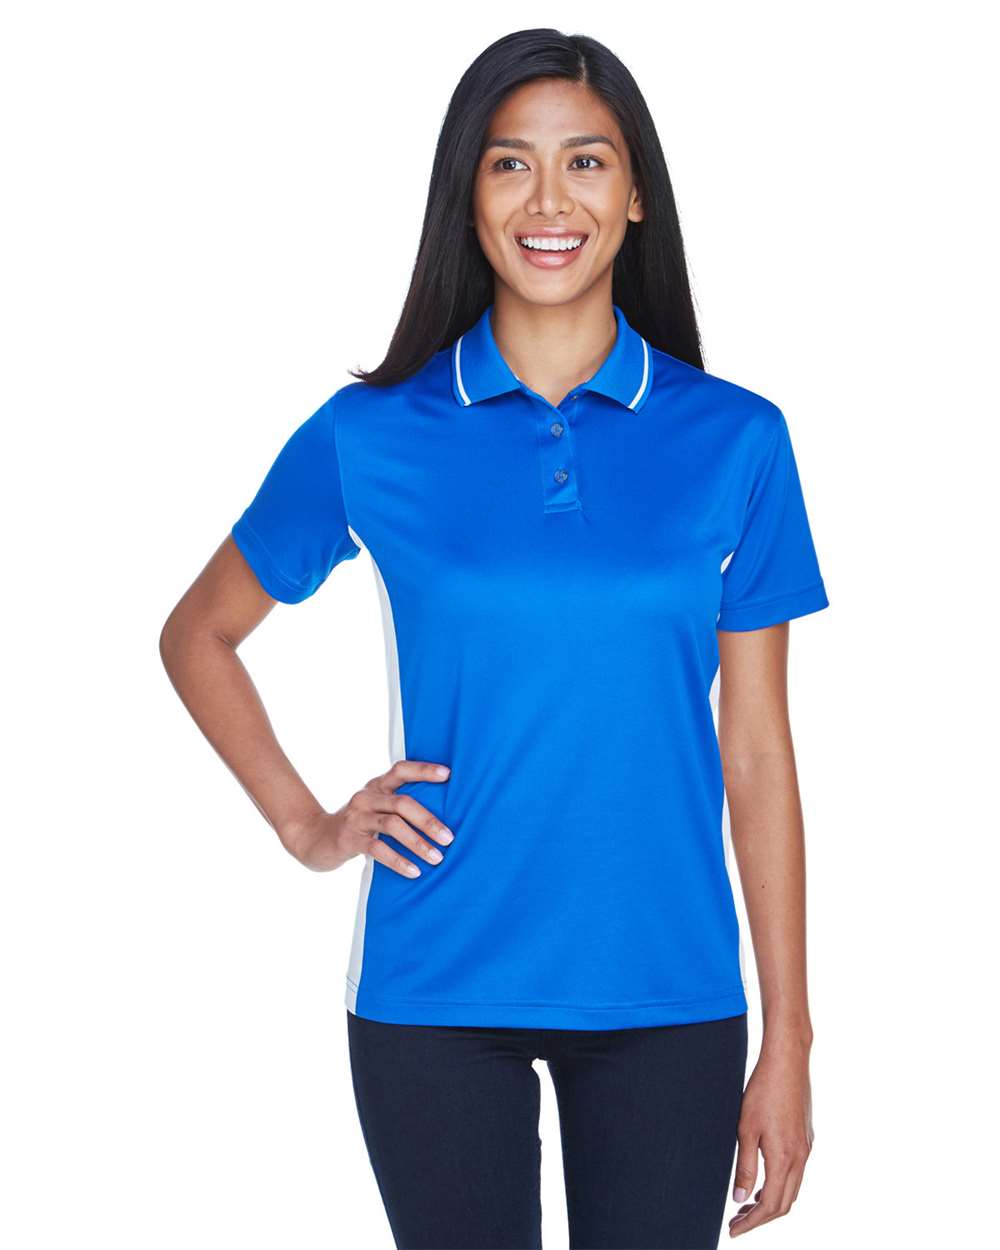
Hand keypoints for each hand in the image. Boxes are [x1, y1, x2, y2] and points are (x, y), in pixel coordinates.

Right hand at [284, 759, 453, 875]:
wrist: (314, 839)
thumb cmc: (356, 825)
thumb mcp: (374, 808)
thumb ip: (397, 807)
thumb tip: (440, 819)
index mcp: (376, 786)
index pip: (401, 770)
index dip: (424, 770)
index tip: (448, 774)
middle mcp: (367, 797)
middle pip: (403, 802)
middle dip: (428, 820)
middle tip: (449, 837)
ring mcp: (356, 817)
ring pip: (392, 825)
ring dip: (418, 842)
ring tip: (437, 858)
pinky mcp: (348, 838)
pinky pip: (377, 849)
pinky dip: (399, 861)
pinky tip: (414, 871)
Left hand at [728, 1033, 813, 1236]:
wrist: (787, 1061)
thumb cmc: (763, 1091)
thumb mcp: (746, 1129)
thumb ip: (745, 1167)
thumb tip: (740, 1199)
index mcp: (785, 1159)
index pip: (770, 1206)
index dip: (751, 1223)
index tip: (733, 1230)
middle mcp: (800, 1158)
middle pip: (783, 1204)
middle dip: (760, 1218)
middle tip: (736, 1221)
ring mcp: (806, 1148)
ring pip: (791, 1190)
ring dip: (770, 1203)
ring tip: (746, 1206)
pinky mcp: (806, 1138)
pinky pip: (795, 1174)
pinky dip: (779, 1186)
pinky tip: (764, 1181)